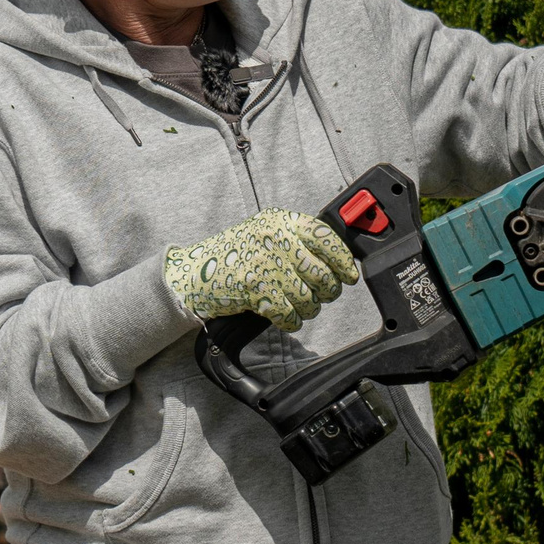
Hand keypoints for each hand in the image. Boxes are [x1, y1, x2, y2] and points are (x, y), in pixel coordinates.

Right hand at [163, 209, 359, 331]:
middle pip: (322, 274)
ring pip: (309, 298)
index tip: (350, 275)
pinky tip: (285, 317)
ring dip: (308, 309)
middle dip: (328, 291)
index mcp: (281, 222)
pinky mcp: (257, 290)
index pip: (326, 237)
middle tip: (322, 295)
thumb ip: (295, 239)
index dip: (343, 260)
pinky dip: (291, 321)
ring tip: (298, 307)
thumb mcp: (264, 232)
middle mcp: (276, 239)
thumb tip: (337, 257)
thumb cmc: (233, 255)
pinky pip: (290, 314)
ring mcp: (266, 265)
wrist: (192, 273)